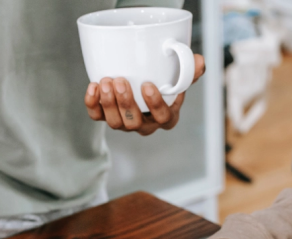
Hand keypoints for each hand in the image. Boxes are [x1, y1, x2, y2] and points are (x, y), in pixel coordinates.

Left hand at [84, 54, 205, 135]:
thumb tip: (198, 61)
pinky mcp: (106, 117)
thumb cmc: (164, 82)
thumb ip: (189, 70)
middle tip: (120, 81)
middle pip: (135, 123)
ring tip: (106, 81)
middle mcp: (145, 124)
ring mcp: (124, 123)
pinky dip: (92, 104)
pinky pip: (97, 117)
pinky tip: (93, 87)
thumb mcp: (179, 76)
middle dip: (126, 103)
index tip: (147, 86)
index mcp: (166, 116)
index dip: (155, 105)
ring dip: (109, 103)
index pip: (164, 118)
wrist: (141, 81)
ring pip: (115, 123)